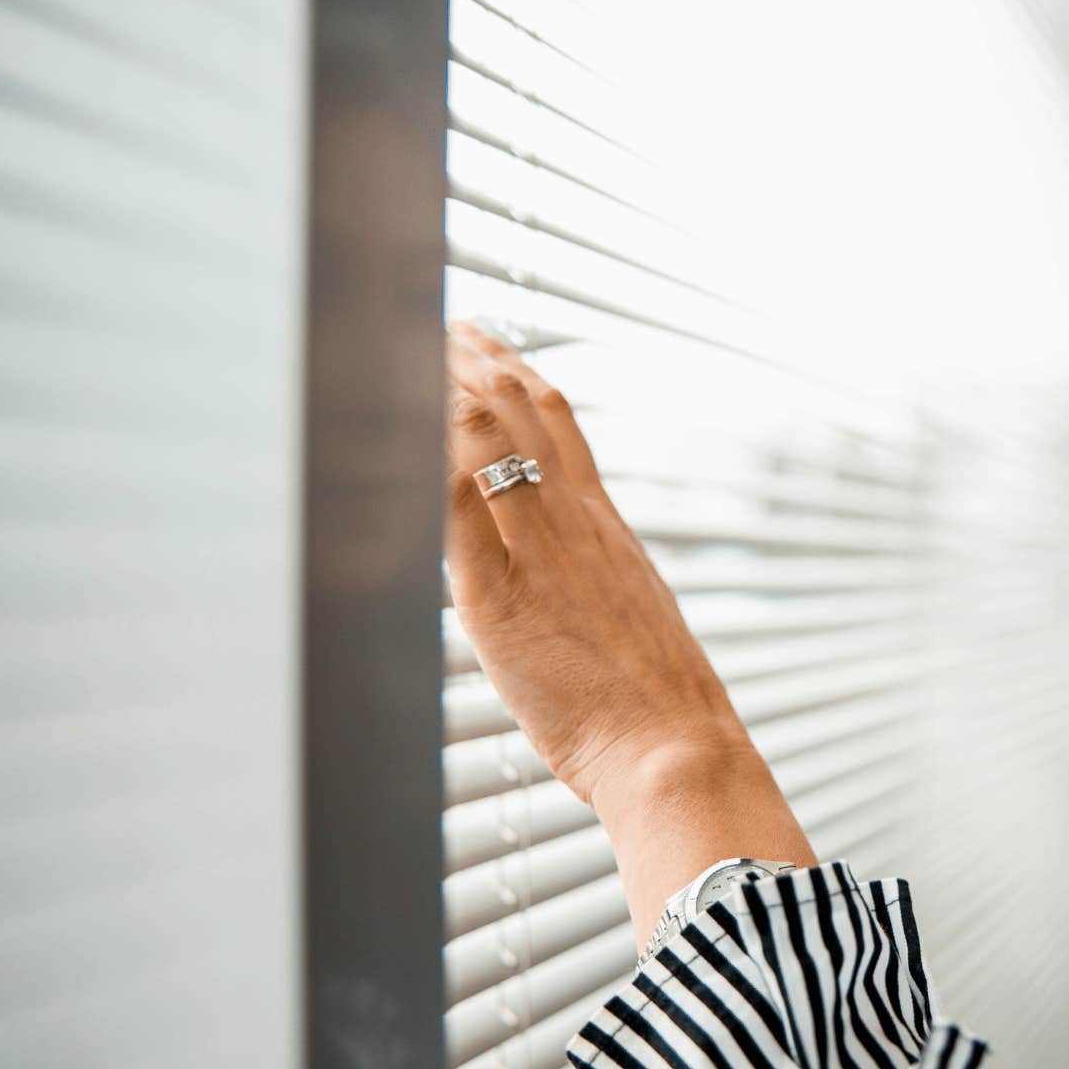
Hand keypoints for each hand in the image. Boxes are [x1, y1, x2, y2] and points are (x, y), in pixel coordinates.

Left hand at [441, 321, 751, 804]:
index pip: (560, 424)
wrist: (673, 746)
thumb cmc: (654, 705)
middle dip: (473, 358)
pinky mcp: (499, 599)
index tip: (488, 343)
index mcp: (604, 527)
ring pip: (487, 442)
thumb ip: (593, 579)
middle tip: (436, 322)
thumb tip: (569, 572)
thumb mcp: (630, 616)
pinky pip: (456, 513)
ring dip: (440, 389)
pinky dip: (424, 463)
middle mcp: (573, 524)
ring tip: (401, 352)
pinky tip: (395, 433)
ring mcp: (538, 555)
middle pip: (521, 412)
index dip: (518, 373)